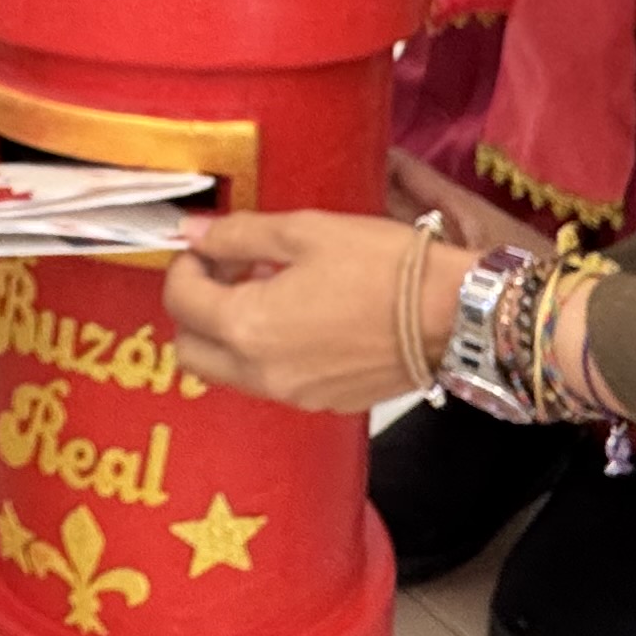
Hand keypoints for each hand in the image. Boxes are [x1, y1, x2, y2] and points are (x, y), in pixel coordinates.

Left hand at [163, 208, 448, 412]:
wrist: (455, 314)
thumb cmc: (383, 265)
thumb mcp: (305, 232)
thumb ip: (237, 234)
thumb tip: (191, 232)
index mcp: (246, 326)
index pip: (180, 299)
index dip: (186, 264)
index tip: (210, 245)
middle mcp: (261, 372)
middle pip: (190, 351)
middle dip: (195, 310)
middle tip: (228, 272)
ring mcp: (293, 395)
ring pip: (228, 372)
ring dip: (229, 334)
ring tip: (267, 291)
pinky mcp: (324, 403)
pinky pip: (273, 382)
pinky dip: (268, 353)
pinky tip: (303, 318)